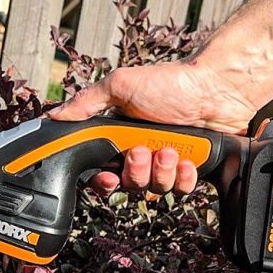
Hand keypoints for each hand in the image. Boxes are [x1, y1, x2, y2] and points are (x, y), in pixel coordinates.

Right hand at [47, 61, 256, 194]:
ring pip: (153, 189)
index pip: (100, 171)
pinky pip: (180, 189)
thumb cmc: (171, 82)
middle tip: (142, 152)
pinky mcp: (189, 170)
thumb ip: (86, 102)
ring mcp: (165, 162)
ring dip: (160, 171)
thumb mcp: (121, 86)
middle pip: (127, 184)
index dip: (102, 181)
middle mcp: (139, 152)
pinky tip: (187, 160)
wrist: (218, 89)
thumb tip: (54, 115)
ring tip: (169, 150)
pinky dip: (183, 177)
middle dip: (134, 172)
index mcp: (119, 136)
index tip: (107, 178)